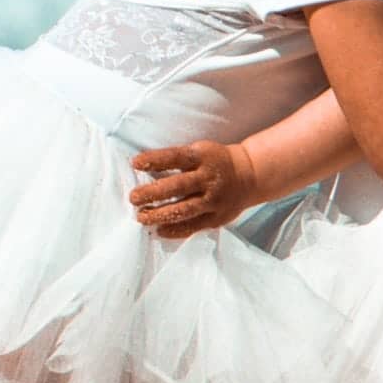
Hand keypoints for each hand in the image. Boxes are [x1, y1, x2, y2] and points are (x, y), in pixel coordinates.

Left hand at [129, 138, 259, 238]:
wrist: (250, 176)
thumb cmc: (214, 161)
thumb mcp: (200, 151)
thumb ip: (177, 160)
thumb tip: (142, 168)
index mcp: (202, 157)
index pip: (175, 157)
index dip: (155, 160)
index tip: (135, 163)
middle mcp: (208, 178)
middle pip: (177, 186)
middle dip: (153, 193)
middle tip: (133, 198)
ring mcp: (214, 200)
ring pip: (184, 209)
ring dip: (160, 215)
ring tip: (141, 217)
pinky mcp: (217, 217)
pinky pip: (194, 226)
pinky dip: (175, 230)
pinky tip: (159, 231)